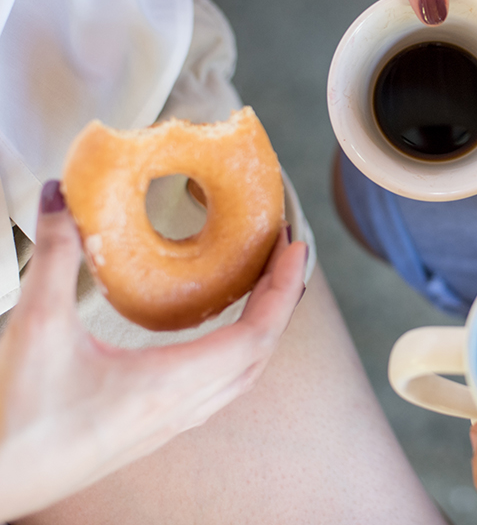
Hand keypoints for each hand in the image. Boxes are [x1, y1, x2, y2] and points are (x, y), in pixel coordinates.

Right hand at [0, 181, 306, 520]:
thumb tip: (60, 199)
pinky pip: (220, 390)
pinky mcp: (154, 431)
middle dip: (283, 301)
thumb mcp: (36, 329)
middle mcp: (181, 410)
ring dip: (265, 330)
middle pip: (259, 354)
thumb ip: (53, 260)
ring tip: (268, 288)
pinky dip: (239, 355)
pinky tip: (223, 338)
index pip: (255, 335)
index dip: (282, 289)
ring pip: (243, 377)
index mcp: (168, 386)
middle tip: (289, 256)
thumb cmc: (16, 421)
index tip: (296, 249)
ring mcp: (171, 425)